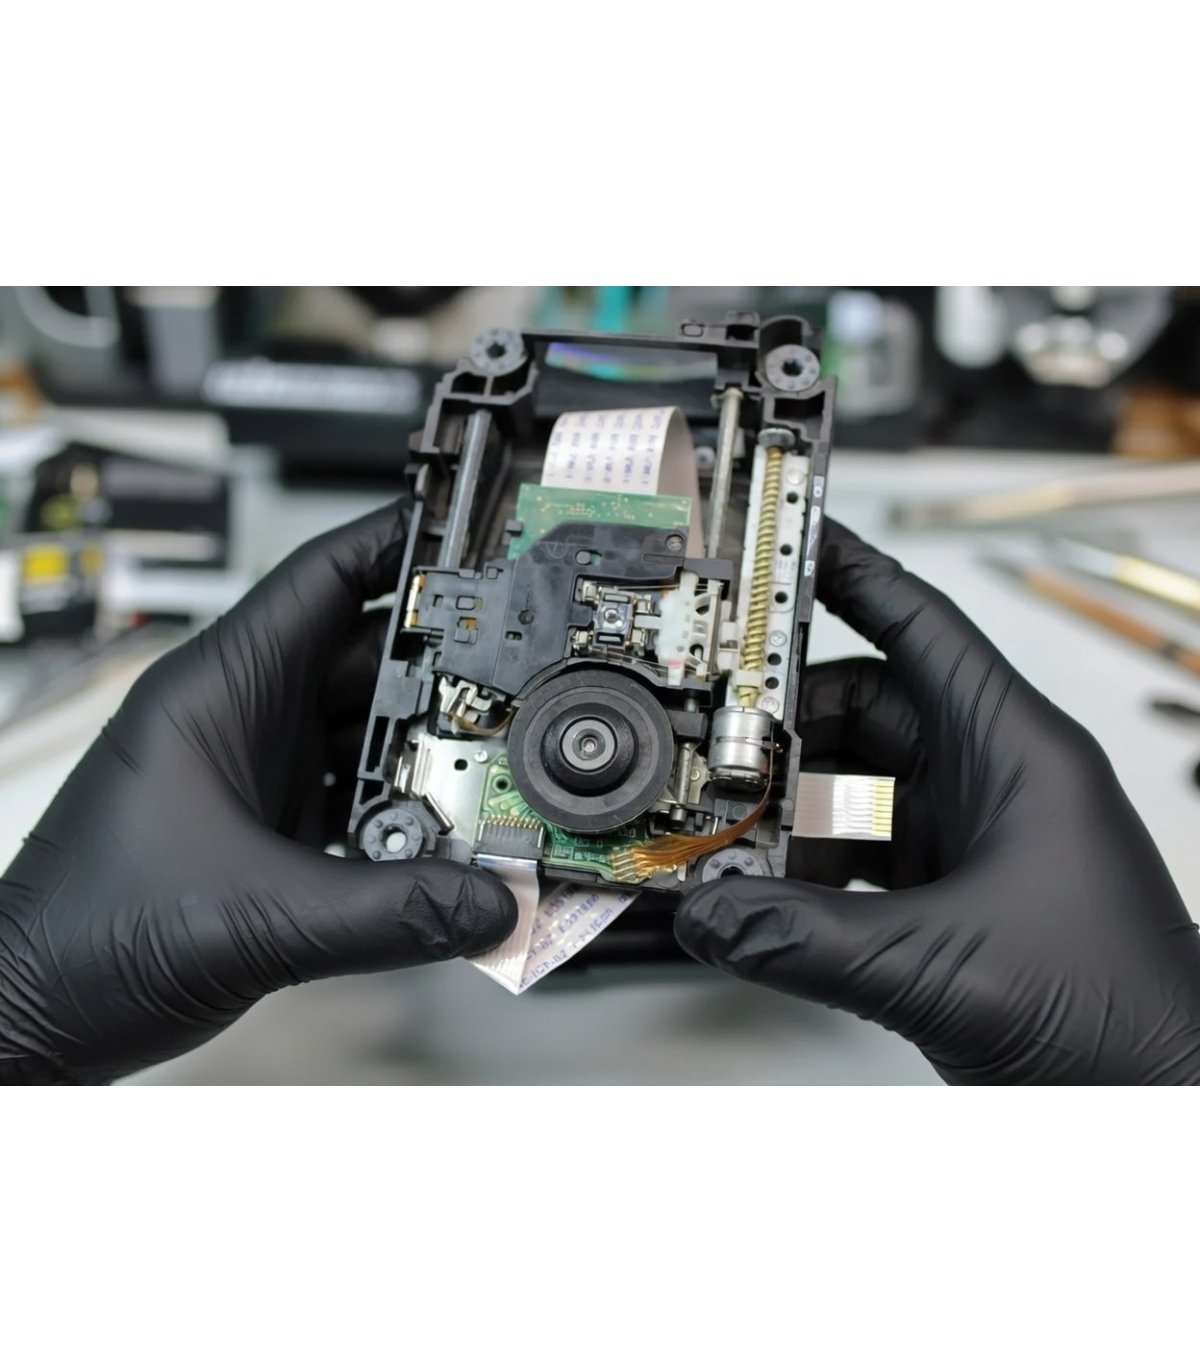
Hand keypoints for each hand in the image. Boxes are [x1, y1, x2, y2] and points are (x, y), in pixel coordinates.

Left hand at [0, 503, 515, 1084]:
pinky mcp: (274, 827)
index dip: (400, 544)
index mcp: (216, 693)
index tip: (477, 533)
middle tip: (523, 673)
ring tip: (498, 764)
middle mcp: (243, 721)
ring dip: (432, 752)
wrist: (35, 1016)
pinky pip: (363, 796)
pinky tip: (452, 834)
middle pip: (368, 662)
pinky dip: (410, 812)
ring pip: (372, 733)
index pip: (320, 579)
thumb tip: (488, 904)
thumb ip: (387, 914)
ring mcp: (261, 773)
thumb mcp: (253, 918)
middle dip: (447, 668)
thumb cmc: (79, 938)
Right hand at [676, 519, 1199, 1083]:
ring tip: (726, 821)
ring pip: (854, 783)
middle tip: (713, 728)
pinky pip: (857, 851)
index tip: (781, 541)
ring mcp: (969, 839)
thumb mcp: (942, 966)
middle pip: (864, 707)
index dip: (849, 573)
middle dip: (784, 719)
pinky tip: (765, 889)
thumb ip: (806, 940)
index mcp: (1018, 754)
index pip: (921, 626)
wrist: (1160, 1106)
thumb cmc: (1121, 1019)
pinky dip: (804, 864)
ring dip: (789, 803)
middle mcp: (993, 783)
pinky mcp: (947, 894)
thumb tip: (711, 913)